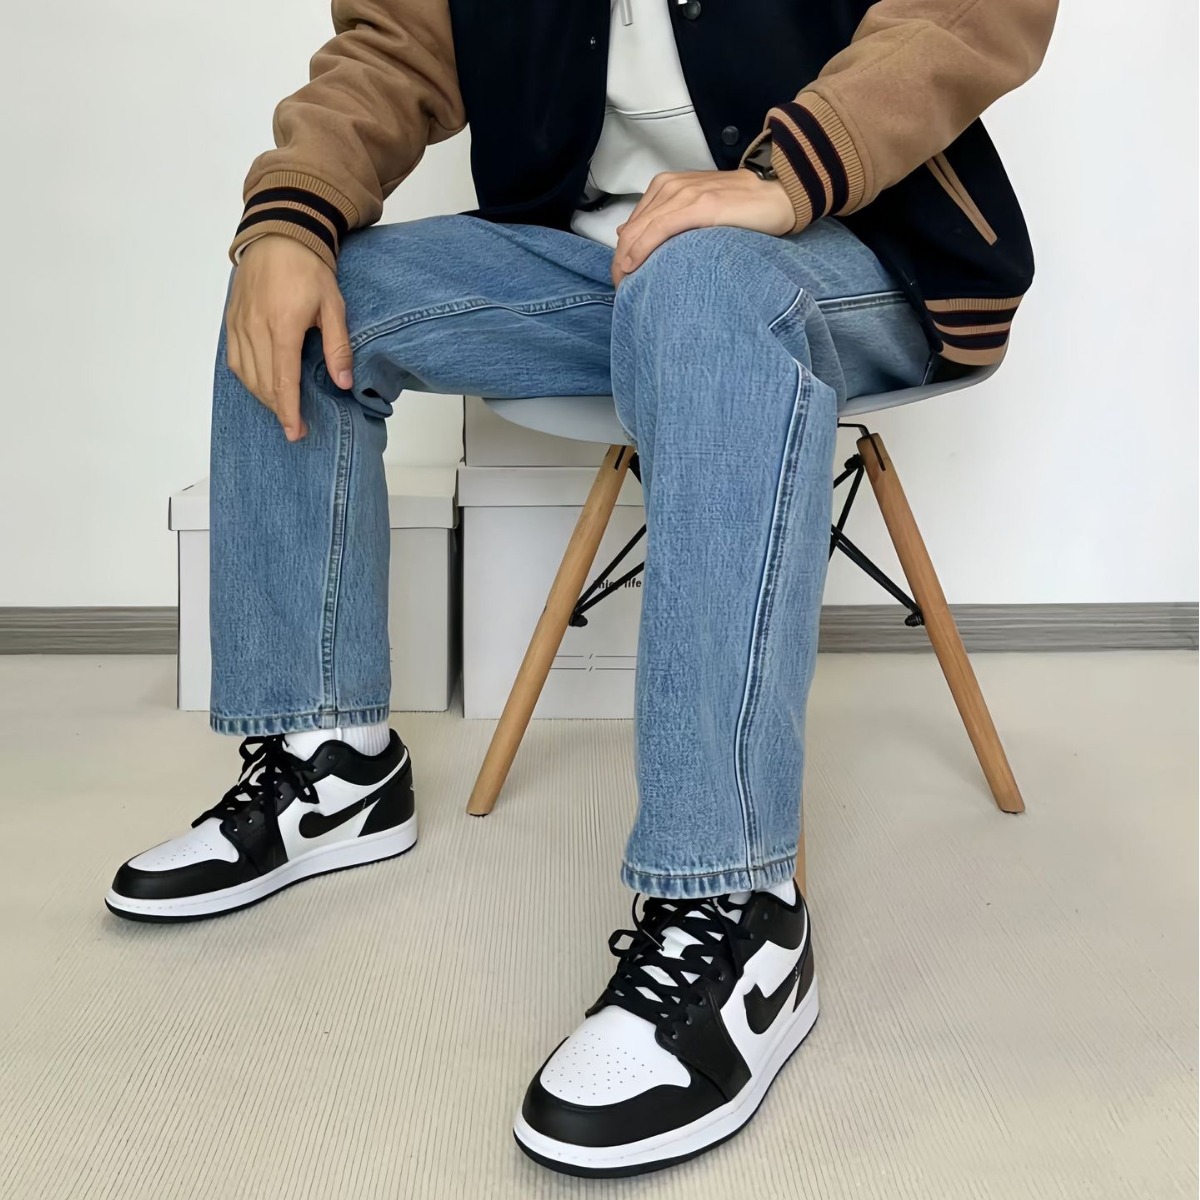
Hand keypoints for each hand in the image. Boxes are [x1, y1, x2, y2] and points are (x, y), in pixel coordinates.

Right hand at [225, 236, 352, 441]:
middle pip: (263, 383)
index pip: (283, 381)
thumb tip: (343, 383)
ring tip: (281, 409)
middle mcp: (255, 328)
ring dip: (262, 396)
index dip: (289, 411)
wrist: (279, 233)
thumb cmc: (309, 268)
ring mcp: (239, 324)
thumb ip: (338, 347)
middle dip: (278, 409)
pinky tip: (261, 386)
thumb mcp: (333, 305)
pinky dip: (247, 378)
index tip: (296, 431)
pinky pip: (235, 359)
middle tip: (295, 427)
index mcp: (283, 326)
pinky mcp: (231, 319)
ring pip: (246, 374)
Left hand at [611, 169, 794, 286]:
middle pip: (631, 230)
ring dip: (627, 261)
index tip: (621, 278)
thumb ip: (666, 218)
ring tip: (625, 286)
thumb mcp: (697, 208)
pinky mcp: (700, 206)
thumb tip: (629, 235)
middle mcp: (671, 187)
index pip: (632, 224)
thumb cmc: (741, 207)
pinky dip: (642, 249)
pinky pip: (660, 229)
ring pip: (640, 231)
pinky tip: (633, 266)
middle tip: (620, 288)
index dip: (621, 253)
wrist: (777, 194)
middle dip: (620, 261)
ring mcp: (685, 195)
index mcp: (667, 186)